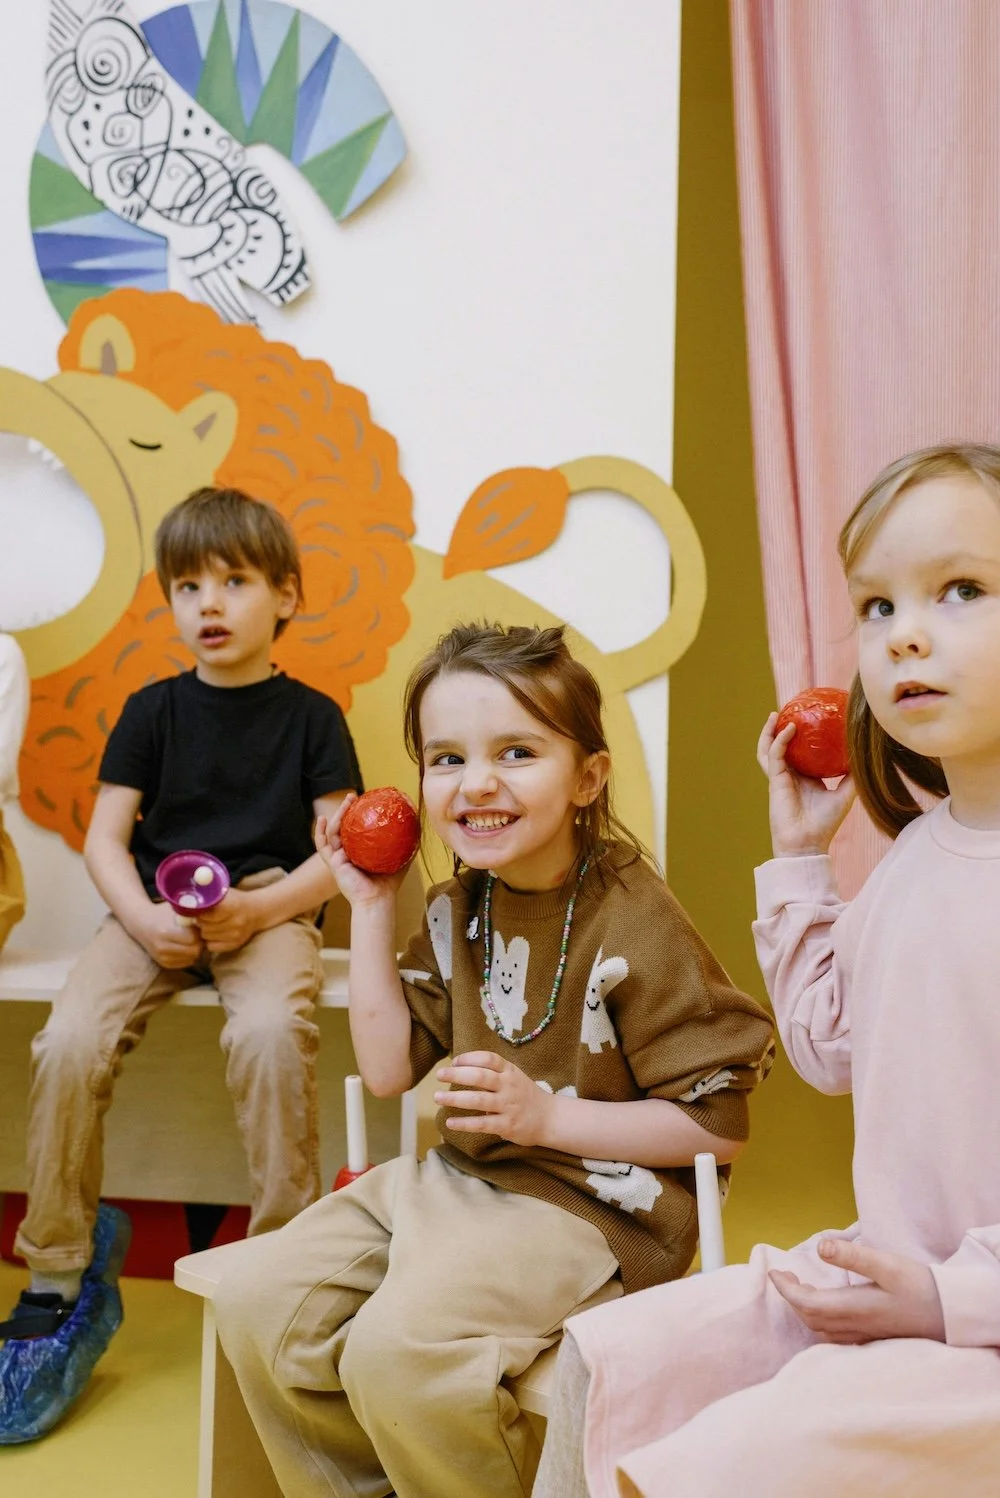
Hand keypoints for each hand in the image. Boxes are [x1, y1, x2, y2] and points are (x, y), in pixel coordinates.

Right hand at [132, 901, 204, 968]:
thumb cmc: (161, 913)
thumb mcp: (175, 909)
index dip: (199, 932)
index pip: (193, 939)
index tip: (199, 926)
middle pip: (194, 951)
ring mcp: (162, 958)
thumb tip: (211, 918)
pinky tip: (185, 946)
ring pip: (192, 959)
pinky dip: (189, 956)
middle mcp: (162, 948)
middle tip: (198, 934)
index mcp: (165, 932)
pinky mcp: (164, 964)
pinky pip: (186, 964)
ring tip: (191, 939)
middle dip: (200, 942)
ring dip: (195, 950)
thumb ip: (190, 914)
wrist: (141, 924)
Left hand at [197, 887, 261, 953]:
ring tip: (210, 924)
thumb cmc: (236, 900)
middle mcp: (236, 922)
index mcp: (233, 906)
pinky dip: (210, 940)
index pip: (207, 914)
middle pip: (204, 927)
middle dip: (200, 922)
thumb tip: (187, 901)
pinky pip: (211, 946)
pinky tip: (215, 933)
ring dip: (204, 931)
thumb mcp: (225, 893)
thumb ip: (209, 896)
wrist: (257, 912)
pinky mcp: (235, 945)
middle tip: (203, 917)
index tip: (198, 910)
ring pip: (206, 937)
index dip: (199, 912)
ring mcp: (236, 935)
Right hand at [315, 796, 408, 907]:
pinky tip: (322, 819)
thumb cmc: (388, 884)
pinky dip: (319, 832)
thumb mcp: (400, 859)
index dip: (357, 814)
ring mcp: (338, 857)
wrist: (377, 901)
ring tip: (346, 801)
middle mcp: (347, 853)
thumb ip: (407, 844)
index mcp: (360, 851)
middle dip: (346, 809)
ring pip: (334, 831)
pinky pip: (322, 845)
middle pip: (343, 826)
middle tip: (353, 796)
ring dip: (337, 814)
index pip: (356, 829)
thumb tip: (418, 825)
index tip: (364, 801)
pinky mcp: (332, 863)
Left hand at [434, 1052, 552, 1145]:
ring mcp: (508, 1106)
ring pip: (478, 1100)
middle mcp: (509, 1086)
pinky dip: (464, 1123)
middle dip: (456, 1074)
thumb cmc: (526, 1096)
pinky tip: (450, 1122)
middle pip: (480, 1076)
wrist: (550, 1119)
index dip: (469, 1058)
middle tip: (438, 1075)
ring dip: (454, 1098)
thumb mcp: (514, 1077)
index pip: (489, 1058)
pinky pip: (482, 1124)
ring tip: (437, 1098)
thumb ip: (493, 1073)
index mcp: (510, 1071)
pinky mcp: (507, 1125)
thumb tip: (460, 1068)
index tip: (454, 1061)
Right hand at [757, 713, 856, 857]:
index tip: (808, 719)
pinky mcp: (775, 780)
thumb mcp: (845, 796)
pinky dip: (780, 740)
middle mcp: (790, 776)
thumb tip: (865, 756)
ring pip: (769, 749)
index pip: (799, 753)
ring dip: (770, 731)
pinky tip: (789, 728)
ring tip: (775, 714)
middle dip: (779, 729)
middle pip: (780, 747)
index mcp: (804, 778)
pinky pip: (775, 755)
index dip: (800, 737)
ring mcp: (780, 777)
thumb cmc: (825, 823)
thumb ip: (853, 777)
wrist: (808, 843)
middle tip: (788, 711)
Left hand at [770, 1238, 944, 1342]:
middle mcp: (854, 1325)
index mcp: (852, 1308)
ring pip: (821, 1328)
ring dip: (805, 1309)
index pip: (805, 1303)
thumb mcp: (886, 1264)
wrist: (949, 1314)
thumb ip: (852, 1256)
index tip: (773, 1272)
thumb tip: (820, 1247)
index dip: (785, 1289)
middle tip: (783, 1275)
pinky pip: (835, 1334)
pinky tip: (826, 1306)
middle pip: (809, 1317)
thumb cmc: (920, 1287)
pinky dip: (821, 1319)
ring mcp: (863, 1333)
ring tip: (800, 1286)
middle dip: (791, 1298)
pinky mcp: (872, 1335)